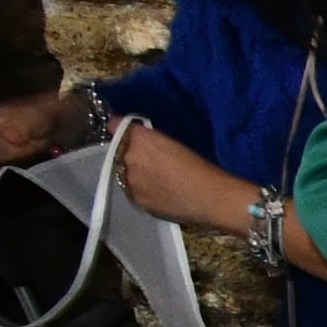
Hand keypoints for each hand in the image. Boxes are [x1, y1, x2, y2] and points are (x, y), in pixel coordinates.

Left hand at [109, 126, 247, 237]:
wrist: (211, 198)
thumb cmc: (201, 165)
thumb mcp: (174, 141)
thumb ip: (149, 137)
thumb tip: (134, 134)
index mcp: (139, 137)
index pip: (115, 125)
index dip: (123, 129)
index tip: (131, 132)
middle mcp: (128, 157)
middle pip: (119, 152)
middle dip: (130, 153)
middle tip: (152, 159)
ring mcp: (130, 182)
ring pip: (125, 173)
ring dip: (135, 173)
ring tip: (158, 179)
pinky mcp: (137, 201)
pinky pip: (134, 191)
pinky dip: (143, 190)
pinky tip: (161, 193)